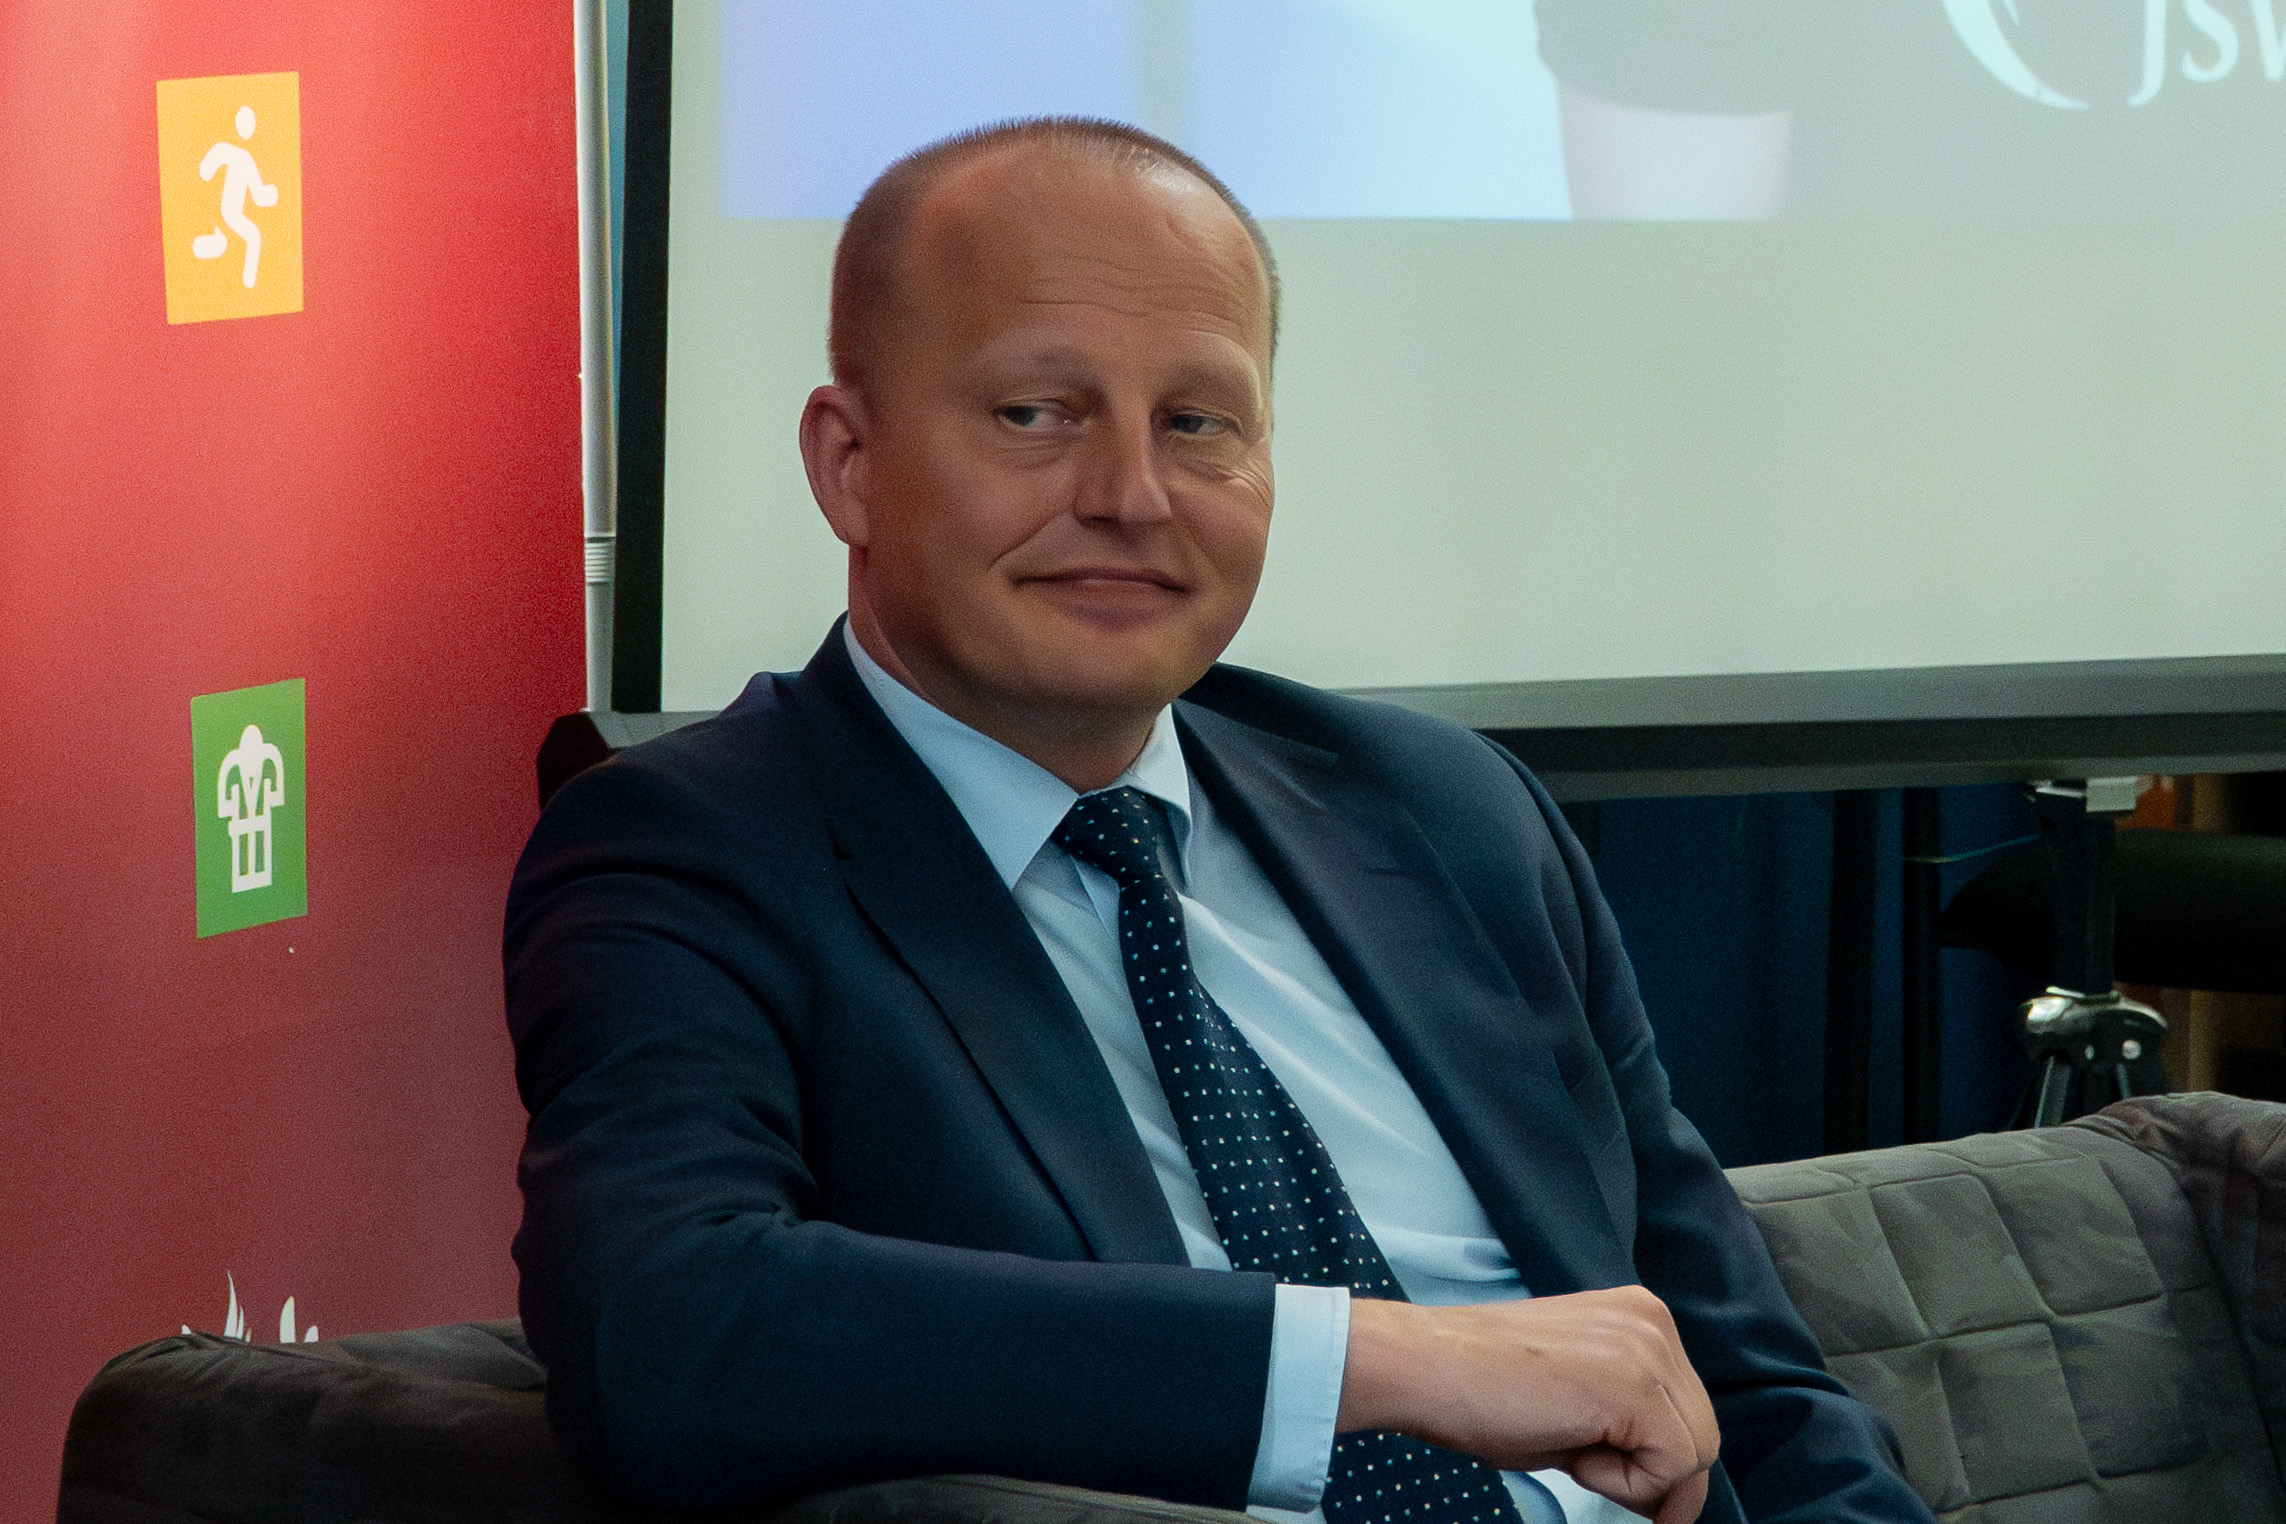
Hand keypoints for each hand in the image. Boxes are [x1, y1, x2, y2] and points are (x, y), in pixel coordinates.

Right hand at [1336, 1287, 1717, 1523]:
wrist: (1426, 1367)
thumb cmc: (1481, 1387)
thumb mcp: (1577, 1393)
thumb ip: (1627, 1414)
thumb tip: (1671, 1477)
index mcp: (1641, 1315)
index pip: (1689, 1410)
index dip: (1658, 1463)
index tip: (1620, 1483)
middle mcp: (1653, 1321)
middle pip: (1703, 1434)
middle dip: (1656, 1478)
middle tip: (1591, 1476)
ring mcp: (1648, 1348)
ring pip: (1695, 1454)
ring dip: (1635, 1479)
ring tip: (1572, 1453)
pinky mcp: (1636, 1383)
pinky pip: (1672, 1465)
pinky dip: (1624, 1483)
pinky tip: (1571, 1450)